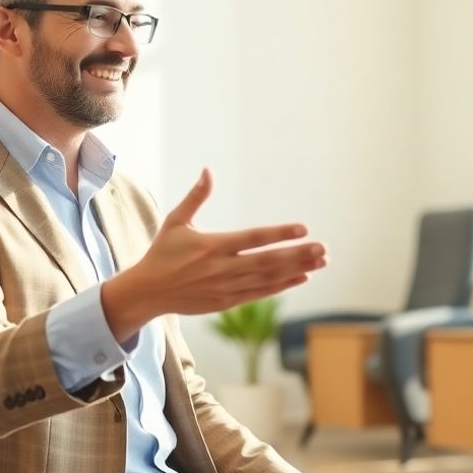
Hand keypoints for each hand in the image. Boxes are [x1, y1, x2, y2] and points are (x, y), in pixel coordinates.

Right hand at [102, 168, 327, 337]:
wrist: (148, 292)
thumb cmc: (163, 253)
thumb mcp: (176, 222)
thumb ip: (196, 197)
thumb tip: (207, 170)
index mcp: (212, 246)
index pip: (253, 238)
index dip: (279, 234)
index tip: (303, 228)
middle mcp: (222, 268)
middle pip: (268, 262)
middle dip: (298, 254)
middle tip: (324, 248)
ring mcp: (226, 287)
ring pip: (268, 279)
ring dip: (297, 270)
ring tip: (321, 261)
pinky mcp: (227, 302)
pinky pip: (261, 293)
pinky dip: (282, 286)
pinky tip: (302, 277)